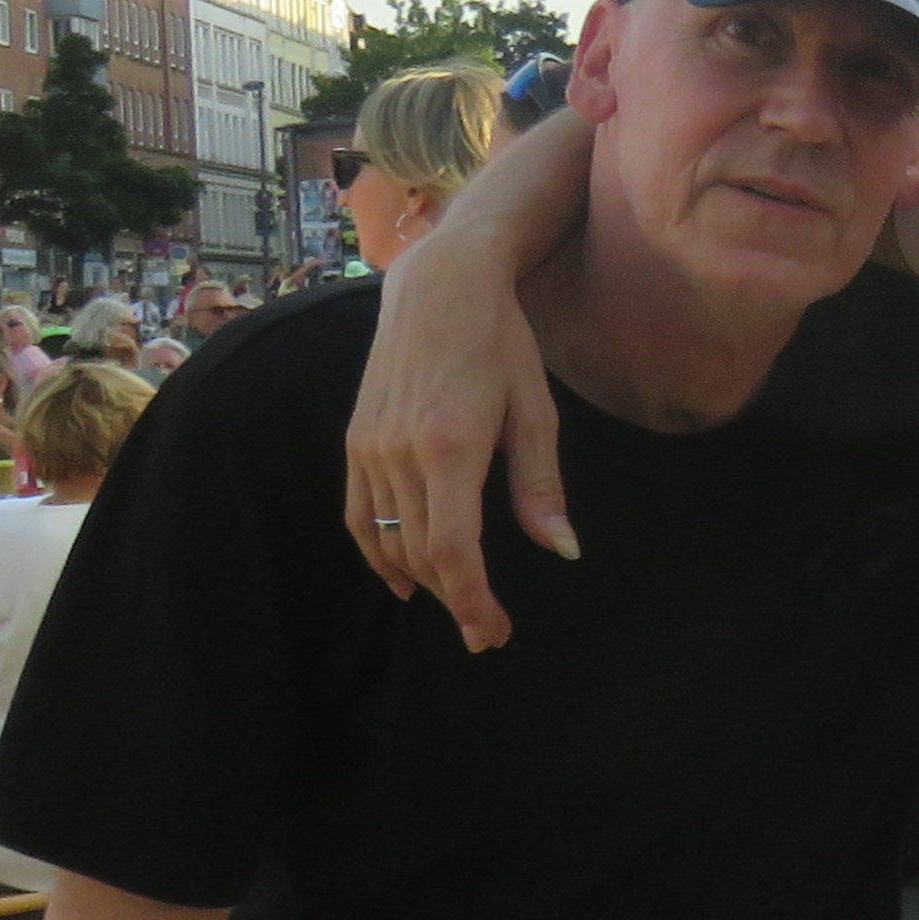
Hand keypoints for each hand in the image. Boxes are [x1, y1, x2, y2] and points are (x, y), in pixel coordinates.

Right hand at [343, 257, 561, 648]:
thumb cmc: (501, 343)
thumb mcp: (536, 410)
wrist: (438, 287)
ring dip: (423, 582)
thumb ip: (541, 485)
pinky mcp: (356, 440)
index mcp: (450, 446)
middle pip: (420, 554)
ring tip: (460, 607)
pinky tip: (404, 578)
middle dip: (456, 601)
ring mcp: (371, 447)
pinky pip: (358, 514)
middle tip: (489, 632)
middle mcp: (400, 453)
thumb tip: (562, 549)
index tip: (494, 632)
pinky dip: (377, 553)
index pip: (453, 549)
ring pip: (388, 540)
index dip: (472, 600)